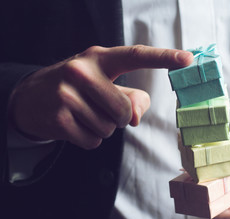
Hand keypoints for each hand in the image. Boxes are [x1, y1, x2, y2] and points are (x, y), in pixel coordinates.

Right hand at [8, 45, 192, 148]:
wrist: (32, 97)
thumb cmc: (78, 88)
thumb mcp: (104, 83)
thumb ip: (131, 97)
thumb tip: (135, 118)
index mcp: (99, 58)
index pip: (136, 56)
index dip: (164, 57)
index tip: (188, 59)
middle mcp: (82, 70)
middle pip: (124, 110)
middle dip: (119, 118)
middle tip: (101, 109)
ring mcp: (67, 94)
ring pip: (109, 128)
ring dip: (103, 128)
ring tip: (84, 114)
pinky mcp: (58, 119)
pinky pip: (93, 141)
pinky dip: (90, 139)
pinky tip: (75, 125)